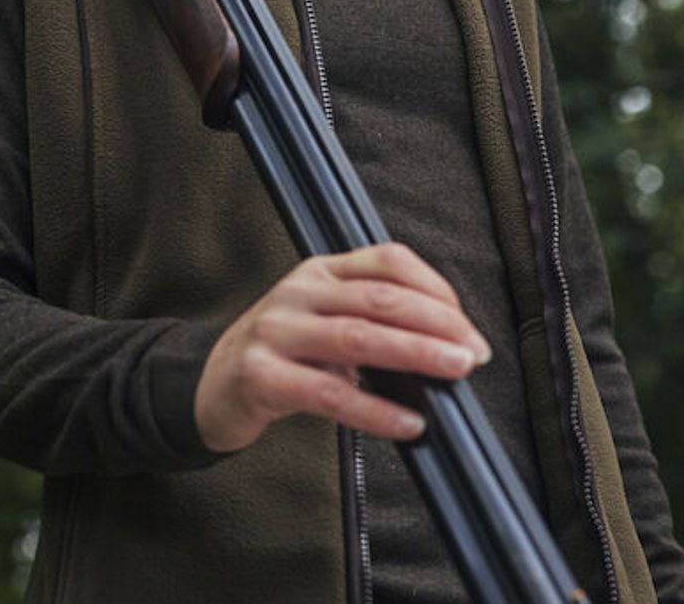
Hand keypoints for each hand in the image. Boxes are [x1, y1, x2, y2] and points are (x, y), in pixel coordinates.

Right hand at [193, 242, 490, 452]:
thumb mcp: (323, 320)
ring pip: (358, 338)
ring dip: (415, 354)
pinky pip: (330, 395)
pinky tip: (409, 422)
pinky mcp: (262, 376)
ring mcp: (276, 331)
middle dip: (436, 324)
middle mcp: (298, 292)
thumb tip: (445, 346)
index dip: (435, 290)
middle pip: (379, 298)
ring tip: (453, 372)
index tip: (466, 326)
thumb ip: (371, 321)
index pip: (387, 261)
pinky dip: (376, 411)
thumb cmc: (282, 353)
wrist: (211, 384)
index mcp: (320, 272)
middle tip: (472, 352)